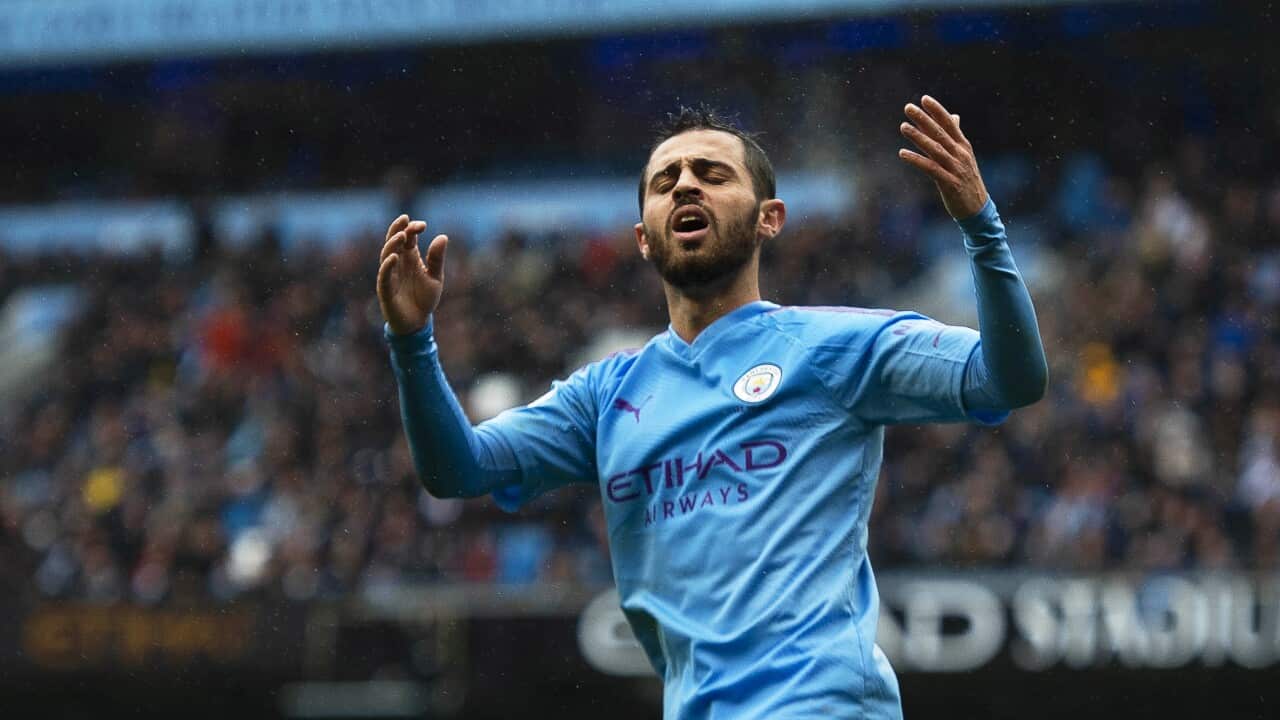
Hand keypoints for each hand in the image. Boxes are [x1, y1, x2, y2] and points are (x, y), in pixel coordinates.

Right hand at [377, 215, 447, 335]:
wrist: (417, 323)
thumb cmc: (424, 298)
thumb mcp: (436, 277)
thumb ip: (437, 259)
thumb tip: (443, 236)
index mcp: (410, 258)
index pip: (408, 238)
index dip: (412, 229)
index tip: (422, 224)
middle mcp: (398, 264)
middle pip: (393, 241)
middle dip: (397, 229)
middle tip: (405, 219)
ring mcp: (390, 275)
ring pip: (386, 255)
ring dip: (392, 244)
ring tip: (402, 235)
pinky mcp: (386, 290)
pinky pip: (384, 276)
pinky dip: (387, 266)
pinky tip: (394, 257)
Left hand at [898, 95, 988, 219]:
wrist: (977, 208)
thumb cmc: (967, 180)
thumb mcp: (964, 156)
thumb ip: (955, 136)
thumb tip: (953, 116)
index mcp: (964, 146)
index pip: (950, 124)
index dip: (938, 111)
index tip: (924, 99)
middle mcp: (961, 154)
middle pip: (940, 133)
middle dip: (924, 119)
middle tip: (908, 108)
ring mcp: (956, 168)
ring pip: (935, 149)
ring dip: (918, 137)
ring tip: (903, 127)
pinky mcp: (950, 183)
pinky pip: (931, 168)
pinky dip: (916, 159)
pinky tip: (902, 153)